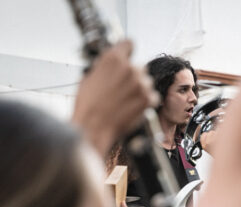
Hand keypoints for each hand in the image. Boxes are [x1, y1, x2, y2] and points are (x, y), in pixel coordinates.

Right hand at [71, 41, 158, 155]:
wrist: (93, 128)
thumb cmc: (87, 106)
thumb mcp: (89, 77)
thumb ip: (104, 66)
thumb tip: (109, 64)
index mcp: (113, 58)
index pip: (129, 43)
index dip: (126, 51)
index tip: (127, 56)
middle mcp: (130, 68)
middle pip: (138, 67)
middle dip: (131, 76)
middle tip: (120, 89)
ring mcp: (141, 83)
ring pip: (145, 81)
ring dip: (139, 89)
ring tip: (124, 101)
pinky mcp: (149, 98)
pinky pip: (152, 96)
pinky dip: (145, 101)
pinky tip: (132, 107)